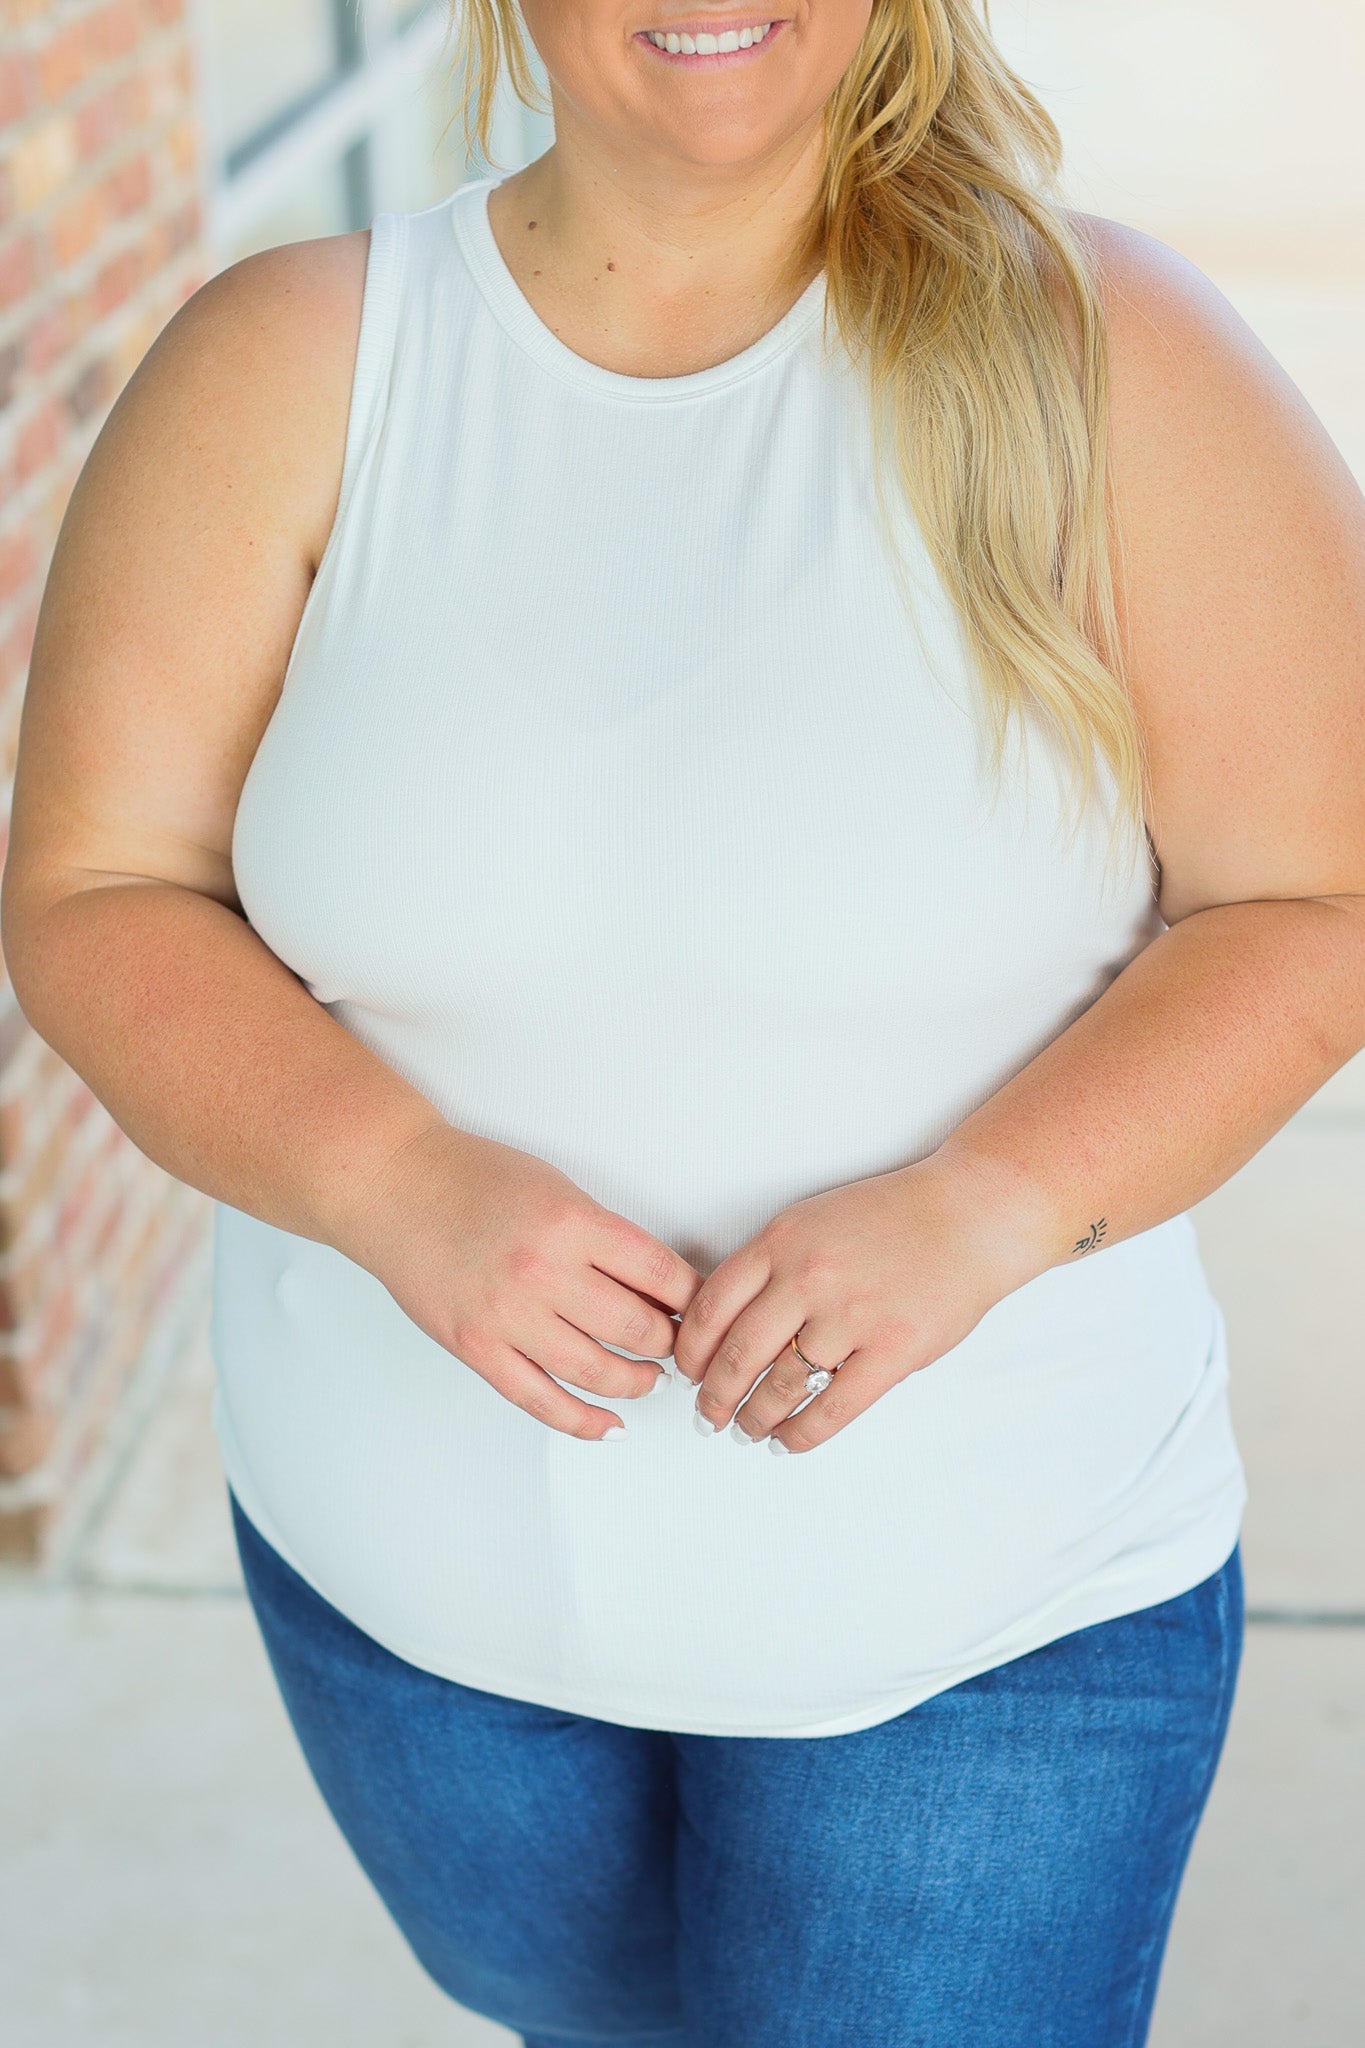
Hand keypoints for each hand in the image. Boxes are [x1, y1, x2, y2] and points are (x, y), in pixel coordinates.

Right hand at [334, 1117, 703, 1440]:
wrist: (396, 1187)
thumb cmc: (474, 1179)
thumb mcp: (558, 1188)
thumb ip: (605, 1237)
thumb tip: (659, 1286)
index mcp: (573, 1224)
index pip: (661, 1274)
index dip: (694, 1298)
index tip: (703, 1308)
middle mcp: (544, 1272)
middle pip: (639, 1328)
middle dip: (671, 1342)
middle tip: (679, 1344)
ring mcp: (508, 1316)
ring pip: (597, 1372)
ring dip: (637, 1382)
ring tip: (649, 1378)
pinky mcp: (478, 1348)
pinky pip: (540, 1400)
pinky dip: (583, 1421)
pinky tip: (608, 1424)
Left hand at [672, 1155, 1045, 1453]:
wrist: (969, 1216)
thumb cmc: (894, 1218)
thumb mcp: (815, 1220)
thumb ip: (773, 1264)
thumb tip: (728, 1324)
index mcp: (782, 1242)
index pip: (712, 1307)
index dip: (692, 1350)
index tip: (687, 1371)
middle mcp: (808, 1278)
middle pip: (738, 1354)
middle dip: (715, 1396)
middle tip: (708, 1414)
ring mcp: (851, 1317)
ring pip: (782, 1386)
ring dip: (756, 1417)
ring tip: (748, 1430)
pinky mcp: (891, 1351)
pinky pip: (834, 1407)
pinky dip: (803, 1433)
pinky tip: (788, 1440)